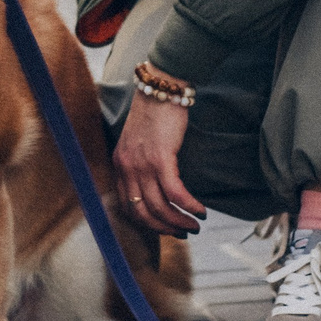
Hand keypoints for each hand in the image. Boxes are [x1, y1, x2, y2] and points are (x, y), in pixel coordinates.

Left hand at [113, 93, 205, 236]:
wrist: (161, 88)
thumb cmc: (154, 113)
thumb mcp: (139, 142)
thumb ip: (141, 163)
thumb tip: (157, 185)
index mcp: (120, 165)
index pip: (127, 207)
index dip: (147, 223)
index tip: (165, 228)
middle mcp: (127, 168)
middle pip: (143, 212)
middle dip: (164, 228)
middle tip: (183, 232)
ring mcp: (142, 164)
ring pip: (160, 207)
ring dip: (180, 221)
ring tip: (195, 225)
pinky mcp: (161, 158)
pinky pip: (175, 192)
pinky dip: (189, 205)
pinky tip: (200, 211)